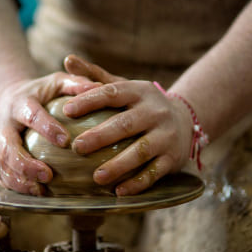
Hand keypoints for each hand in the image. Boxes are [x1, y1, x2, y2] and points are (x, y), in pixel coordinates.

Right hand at [0, 72, 99, 194]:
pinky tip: (35, 192)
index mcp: (19, 103)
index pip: (31, 115)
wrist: (8, 98)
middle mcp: (2, 122)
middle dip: (26, 163)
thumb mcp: (56, 81)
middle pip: (8, 146)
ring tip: (41, 190)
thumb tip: (100, 87)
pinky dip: (15, 185)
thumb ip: (75, 83)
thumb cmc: (40, 92)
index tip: (65, 141)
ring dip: (19, 179)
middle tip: (48, 175)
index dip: (46, 127)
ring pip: (0, 164)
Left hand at [63, 55, 193, 195]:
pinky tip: (119, 191)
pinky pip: (154, 173)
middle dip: (100, 136)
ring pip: (141, 151)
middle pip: (125, 124)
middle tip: (76, 147)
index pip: (112, 93)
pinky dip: (137, 183)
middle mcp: (154, 112)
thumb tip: (67, 59)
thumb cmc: (141, 104)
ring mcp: (165, 136)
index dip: (89, 101)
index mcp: (139, 91)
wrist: (185, 120)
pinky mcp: (172, 158)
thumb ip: (94, 76)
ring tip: (96, 177)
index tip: (66, 111)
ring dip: (118, 165)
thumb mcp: (123, 86)